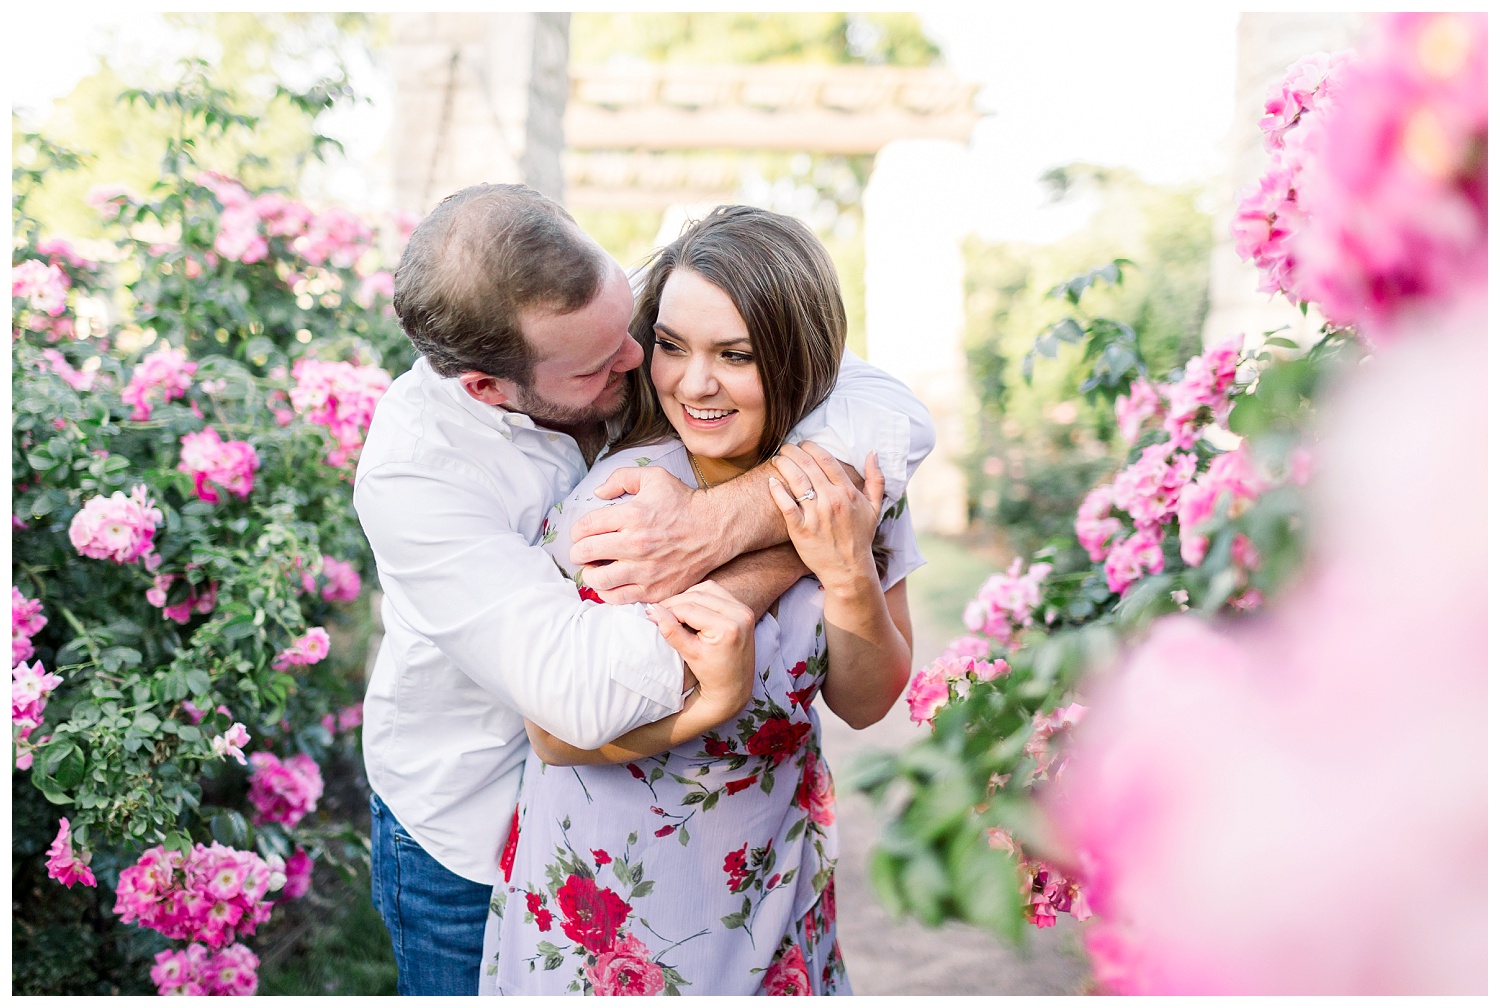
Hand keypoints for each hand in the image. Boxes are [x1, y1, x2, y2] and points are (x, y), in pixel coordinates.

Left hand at [569, 466, 718, 602]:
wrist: (715, 528)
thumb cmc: (683, 503)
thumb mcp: (654, 477)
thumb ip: (621, 478)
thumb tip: (597, 491)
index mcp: (632, 516)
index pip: (586, 526)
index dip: (577, 531)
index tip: (580, 534)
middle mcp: (636, 544)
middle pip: (586, 552)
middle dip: (578, 552)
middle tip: (582, 552)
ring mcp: (646, 570)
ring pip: (599, 579)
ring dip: (590, 573)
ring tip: (594, 569)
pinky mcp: (655, 589)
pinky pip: (619, 598)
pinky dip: (608, 592)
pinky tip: (611, 583)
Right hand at [646, 580, 754, 713]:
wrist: (734, 685)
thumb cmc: (711, 674)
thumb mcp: (689, 653)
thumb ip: (671, 630)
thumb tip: (652, 610)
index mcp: (727, 627)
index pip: (689, 609)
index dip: (668, 610)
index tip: (651, 614)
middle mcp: (740, 614)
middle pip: (698, 596)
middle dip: (675, 602)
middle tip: (658, 610)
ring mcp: (744, 610)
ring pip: (708, 589)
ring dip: (688, 596)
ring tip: (673, 609)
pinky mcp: (743, 609)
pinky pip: (718, 593)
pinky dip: (701, 596)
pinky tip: (689, 607)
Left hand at [768, 442, 883, 594]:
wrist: (849, 570)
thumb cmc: (860, 538)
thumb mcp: (875, 508)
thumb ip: (876, 479)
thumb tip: (872, 453)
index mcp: (848, 493)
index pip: (827, 460)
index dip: (812, 448)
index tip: (804, 443)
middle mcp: (832, 501)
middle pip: (808, 466)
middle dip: (794, 452)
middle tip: (786, 447)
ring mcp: (816, 516)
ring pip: (796, 481)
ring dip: (784, 465)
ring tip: (777, 459)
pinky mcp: (801, 530)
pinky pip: (786, 505)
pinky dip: (777, 491)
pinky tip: (771, 481)